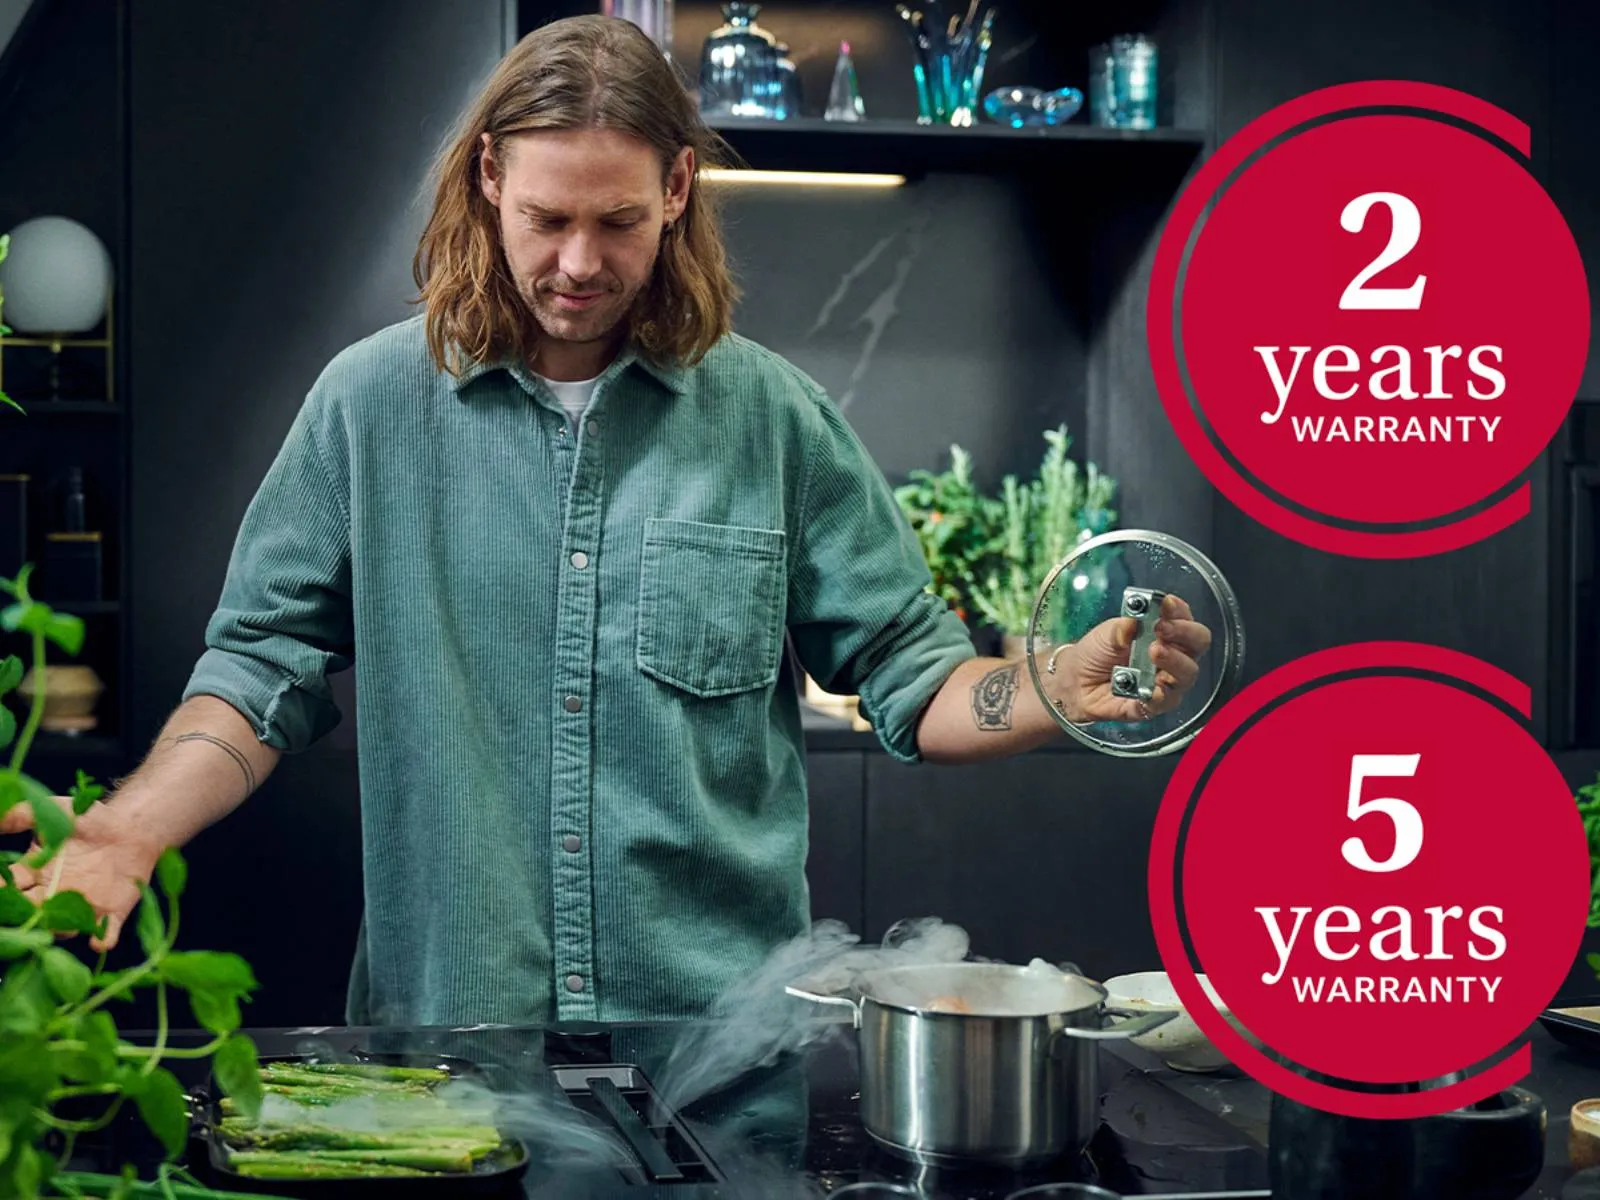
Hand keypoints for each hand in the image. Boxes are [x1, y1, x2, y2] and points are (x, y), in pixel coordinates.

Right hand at [1, 796, 161, 951]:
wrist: (133, 827)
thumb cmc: (92, 819)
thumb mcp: (57, 811)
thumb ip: (24, 815)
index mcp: (36, 873)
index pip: (11, 886)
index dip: (4, 891)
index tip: (2, 890)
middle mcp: (53, 895)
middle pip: (31, 912)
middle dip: (25, 916)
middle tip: (26, 913)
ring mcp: (81, 907)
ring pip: (62, 928)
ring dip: (60, 929)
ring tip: (59, 926)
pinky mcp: (111, 912)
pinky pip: (105, 932)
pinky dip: (102, 939)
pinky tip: (100, 941)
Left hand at [1045, 593, 1212, 723]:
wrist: (1076, 680)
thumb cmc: (1097, 652)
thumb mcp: (1107, 632)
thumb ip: (1123, 626)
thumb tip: (1135, 619)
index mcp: (1164, 631)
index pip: (1184, 617)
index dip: (1179, 610)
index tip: (1166, 604)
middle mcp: (1172, 655)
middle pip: (1197, 643)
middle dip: (1184, 632)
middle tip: (1163, 628)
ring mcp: (1166, 680)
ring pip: (1188, 673)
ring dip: (1175, 660)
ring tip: (1155, 651)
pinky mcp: (1154, 704)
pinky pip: (1167, 701)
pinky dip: (1162, 693)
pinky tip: (1155, 686)